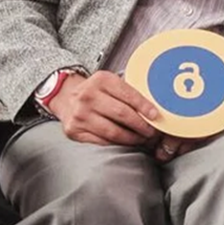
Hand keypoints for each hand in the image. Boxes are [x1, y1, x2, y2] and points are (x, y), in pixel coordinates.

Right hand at [48, 69, 172, 150]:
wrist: (67, 98)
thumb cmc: (97, 92)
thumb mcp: (111, 83)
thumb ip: (129, 92)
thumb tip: (156, 110)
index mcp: (101, 80)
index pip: (128, 95)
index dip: (145, 107)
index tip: (157, 117)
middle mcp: (88, 96)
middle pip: (122, 114)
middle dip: (142, 126)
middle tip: (153, 133)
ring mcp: (80, 114)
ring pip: (113, 132)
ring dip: (133, 138)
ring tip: (143, 139)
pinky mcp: (74, 131)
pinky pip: (102, 141)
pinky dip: (118, 144)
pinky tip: (127, 143)